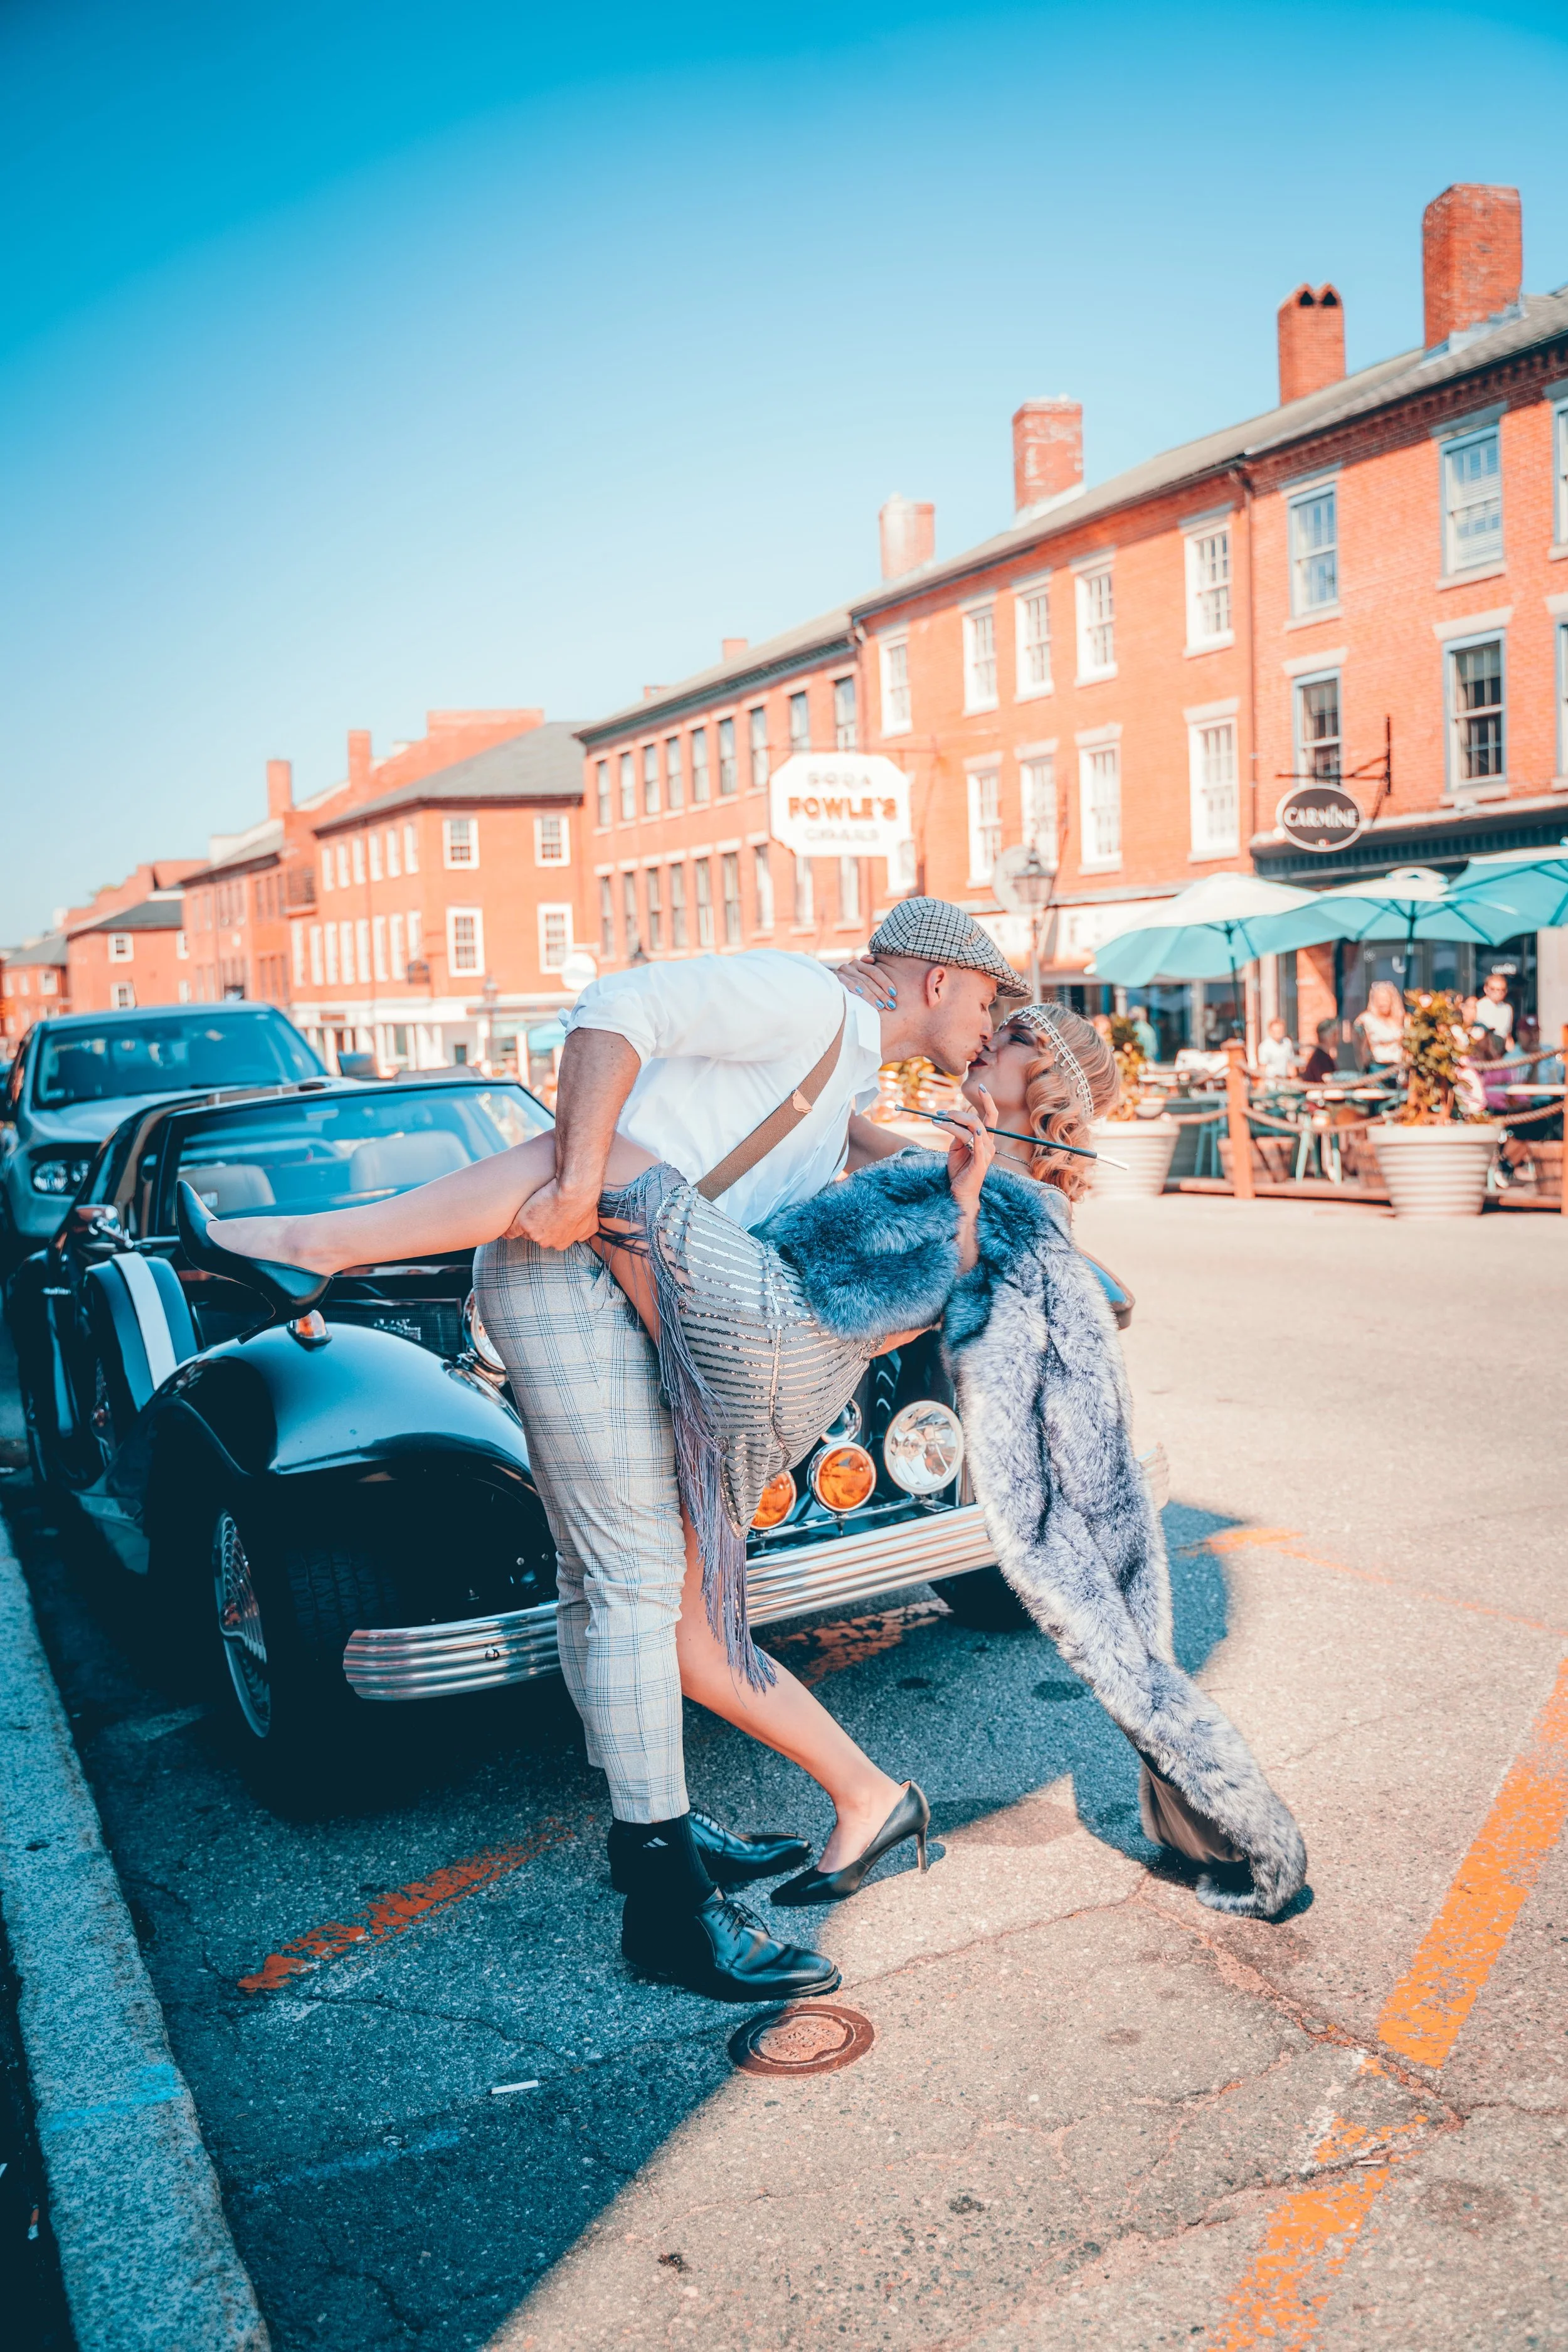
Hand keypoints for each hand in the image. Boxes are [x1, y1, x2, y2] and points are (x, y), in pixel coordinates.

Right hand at [508, 1178, 600, 1249]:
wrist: (574, 1190)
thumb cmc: (584, 1203)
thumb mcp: (591, 1223)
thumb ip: (584, 1233)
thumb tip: (582, 1237)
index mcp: (561, 1243)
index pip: (549, 1238)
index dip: (547, 1227)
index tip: (546, 1219)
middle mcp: (548, 1242)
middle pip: (536, 1235)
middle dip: (536, 1226)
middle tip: (538, 1211)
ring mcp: (535, 1234)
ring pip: (525, 1231)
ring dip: (525, 1222)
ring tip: (528, 1210)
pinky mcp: (523, 1223)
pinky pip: (511, 1231)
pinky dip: (508, 1229)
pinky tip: (505, 1227)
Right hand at [833, 956, 896, 1011]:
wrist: (826, 988)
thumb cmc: (848, 986)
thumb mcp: (859, 978)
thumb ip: (867, 971)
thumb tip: (871, 958)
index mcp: (860, 964)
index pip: (875, 972)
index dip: (885, 982)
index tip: (894, 994)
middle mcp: (852, 965)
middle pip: (869, 979)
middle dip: (881, 993)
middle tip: (890, 1005)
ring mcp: (843, 971)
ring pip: (860, 982)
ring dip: (871, 995)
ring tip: (880, 1005)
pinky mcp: (835, 978)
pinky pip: (846, 982)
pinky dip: (853, 986)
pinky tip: (860, 993)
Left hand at [944, 1087, 995, 1212]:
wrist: (959, 1193)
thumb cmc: (958, 1171)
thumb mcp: (955, 1148)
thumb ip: (957, 1133)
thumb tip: (950, 1120)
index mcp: (985, 1139)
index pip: (991, 1115)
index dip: (988, 1100)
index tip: (981, 1086)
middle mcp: (989, 1144)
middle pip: (979, 1120)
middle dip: (959, 1113)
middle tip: (940, 1113)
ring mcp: (986, 1154)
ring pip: (972, 1129)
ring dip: (952, 1123)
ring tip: (936, 1121)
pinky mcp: (981, 1163)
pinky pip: (977, 1145)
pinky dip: (972, 1136)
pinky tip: (965, 1130)